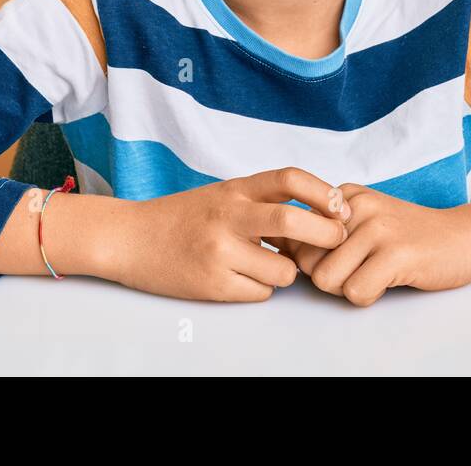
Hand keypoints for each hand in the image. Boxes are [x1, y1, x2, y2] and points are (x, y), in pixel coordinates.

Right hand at [97, 167, 350, 301]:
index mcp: (235, 189)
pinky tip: (244, 278)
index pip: (290, 179)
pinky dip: (262, 288)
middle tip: (336, 241)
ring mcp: (219, 251)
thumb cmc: (183, 217)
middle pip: (294, 222)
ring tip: (269, 265)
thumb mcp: (223, 194)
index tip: (341, 208)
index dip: (325, 193)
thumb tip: (323, 213)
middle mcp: (228, 215)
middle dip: (327, 236)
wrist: (129, 238)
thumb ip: (264, 200)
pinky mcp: (211, 284)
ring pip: (284, 270)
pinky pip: (261, 293)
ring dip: (287, 272)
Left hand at [276, 184, 470, 306]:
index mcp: (344, 195)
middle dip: (328, 277)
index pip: (296, 236)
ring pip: (327, 280)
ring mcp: (378, 227)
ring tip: (376, 274)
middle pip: (307, 261)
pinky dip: (369, 297)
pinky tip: (390, 281)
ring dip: (349, 288)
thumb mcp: (362, 219)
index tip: (344, 255)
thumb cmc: (407, 236)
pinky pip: (355, 292)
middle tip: (361, 269)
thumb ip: (324, 229)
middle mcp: (357, 205)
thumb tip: (279, 247)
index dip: (314, 258)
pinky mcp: (397, 253)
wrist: (463, 237)